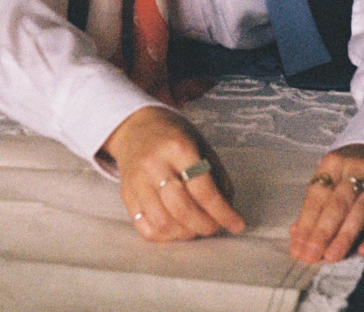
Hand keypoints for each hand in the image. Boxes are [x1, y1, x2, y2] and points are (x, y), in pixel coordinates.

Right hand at [101, 106, 245, 241]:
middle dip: (205, 225)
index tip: (237, 224)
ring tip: (197, 226)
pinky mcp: (126, 195)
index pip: (202, 188)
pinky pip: (145, 228)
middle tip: (217, 227)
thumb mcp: (201, 144)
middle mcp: (154, 164)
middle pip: (181, 208)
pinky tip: (177, 227)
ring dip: (186, 233)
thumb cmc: (173, 137)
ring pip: (162, 222)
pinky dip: (165, 236)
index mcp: (177, 147)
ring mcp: (137, 181)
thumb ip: (216, 175)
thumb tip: (227, 210)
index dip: (222, 212)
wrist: (136, 127)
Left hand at [289, 144, 363, 263]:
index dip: (306, 222)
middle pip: (337, 203)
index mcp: (334, 162)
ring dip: (345, 235)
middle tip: (311, 256)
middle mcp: (356, 170)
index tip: (298, 247)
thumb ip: (317, 202)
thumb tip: (298, 233)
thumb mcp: (333, 173)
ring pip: (361, 210)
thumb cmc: (355, 167)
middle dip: (322, 231)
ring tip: (332, 257)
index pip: (317, 194)